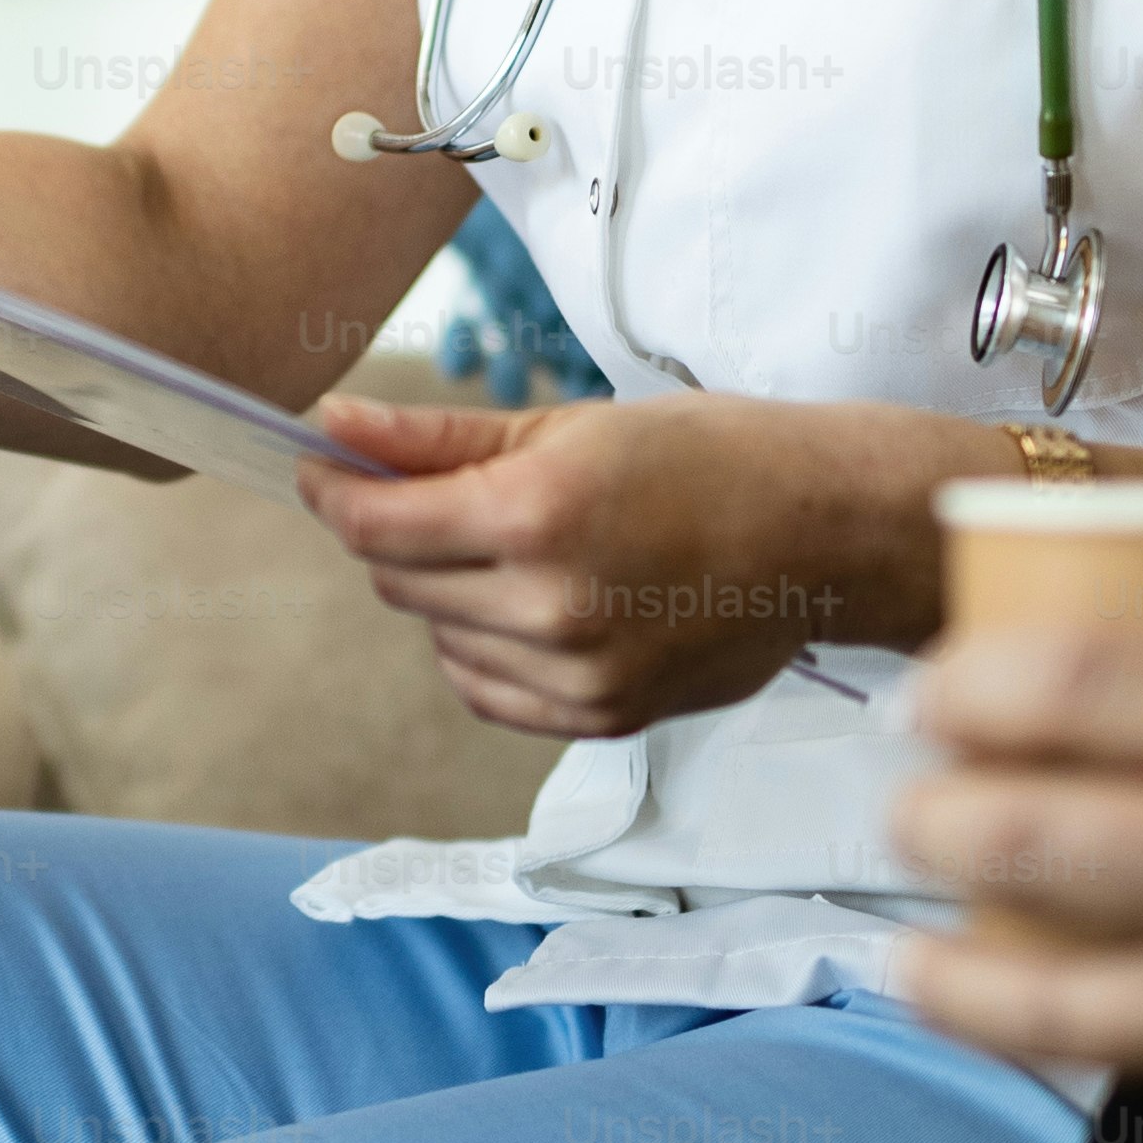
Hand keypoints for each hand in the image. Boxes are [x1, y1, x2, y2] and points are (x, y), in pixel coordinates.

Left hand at [297, 393, 979, 738]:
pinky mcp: (600, 718)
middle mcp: (549, 604)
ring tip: (521, 546)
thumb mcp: (566, 424)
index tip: (321, 468)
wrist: (820, 535)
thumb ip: (434, 437)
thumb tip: (332, 427)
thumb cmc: (706, 457)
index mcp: (536, 513)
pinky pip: (487, 689)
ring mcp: (576, 674)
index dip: (331, 491)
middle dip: (397, 533)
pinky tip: (535, 603)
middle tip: (444, 494)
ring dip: (446, 591)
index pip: (373, 524)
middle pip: (398, 581)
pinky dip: (484, 646)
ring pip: (438, 636)